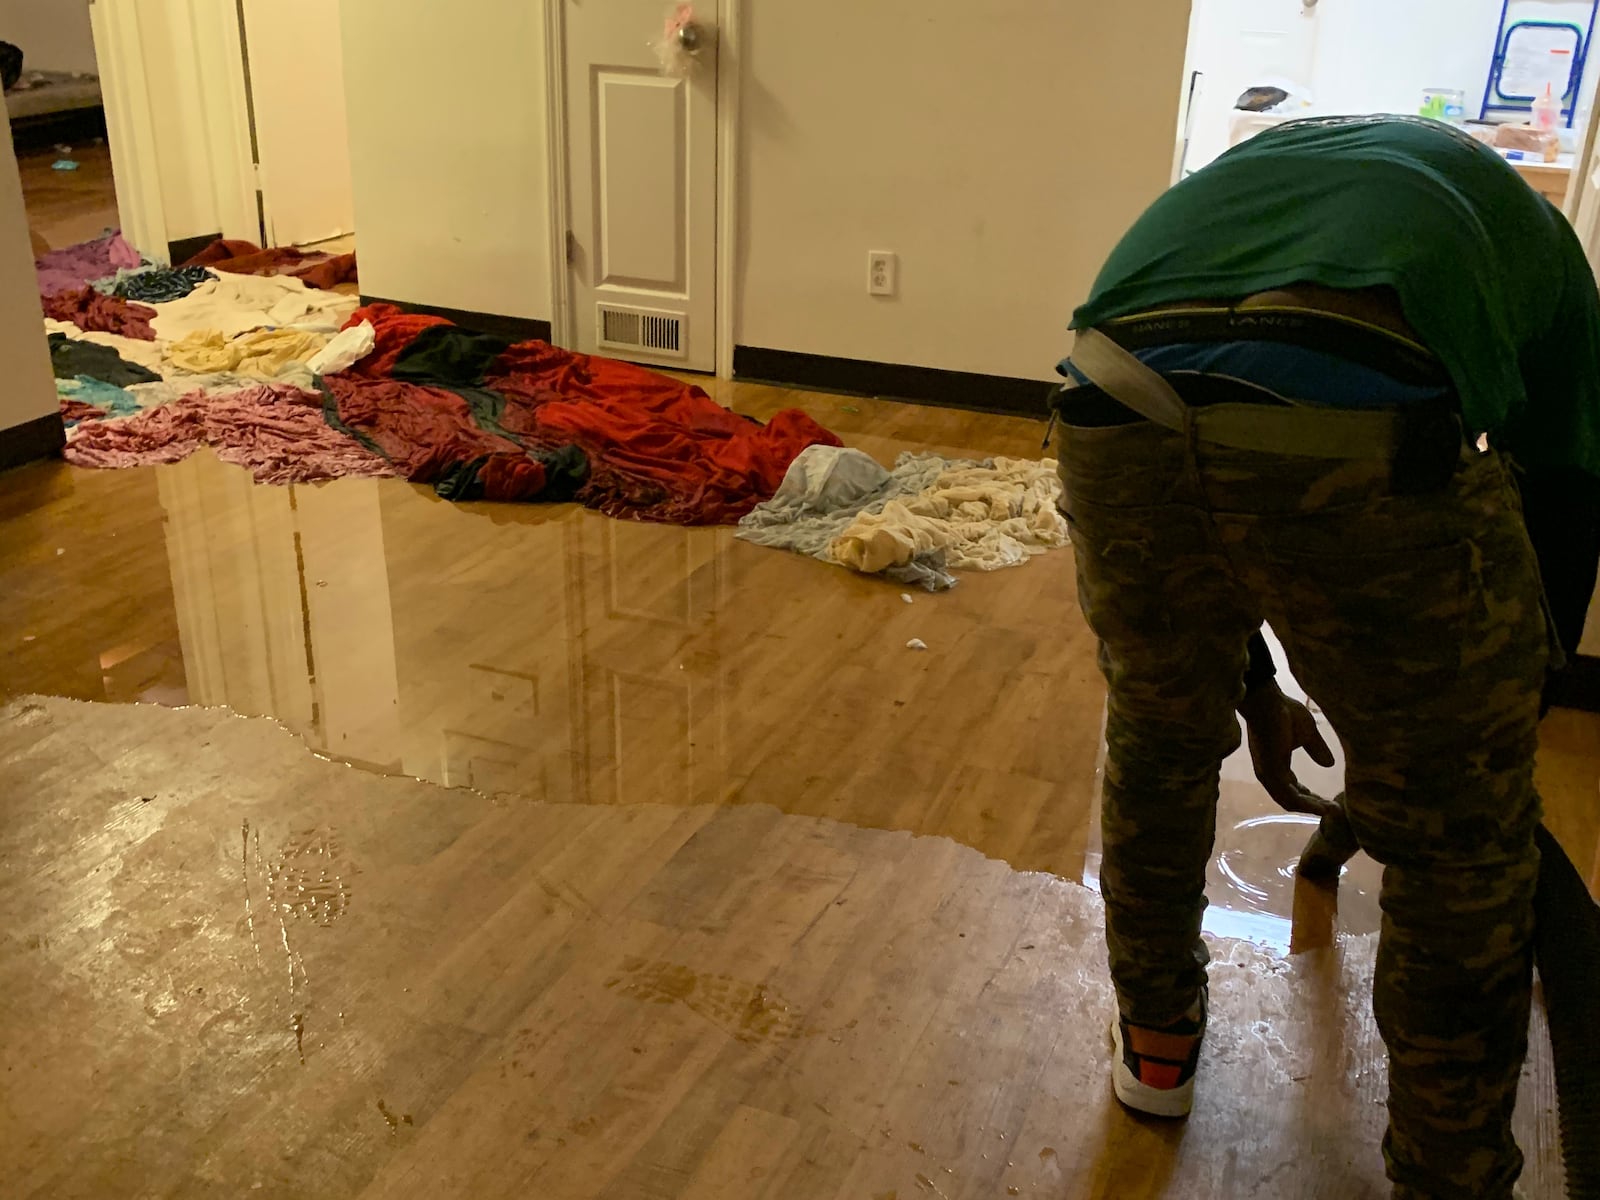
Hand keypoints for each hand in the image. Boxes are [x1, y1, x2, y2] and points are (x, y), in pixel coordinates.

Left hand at [1237, 682, 1337, 817]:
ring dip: (1312, 808)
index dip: (1312, 798)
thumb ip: (1316, 749)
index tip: (1332, 804)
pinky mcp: (1270, 772)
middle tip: (1336, 811)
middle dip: (1314, 806)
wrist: (1268, 701)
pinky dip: (1305, 804)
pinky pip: (1288, 795)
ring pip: (1290, 801)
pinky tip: (1322, 806)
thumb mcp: (1307, 733)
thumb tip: (1329, 764)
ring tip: (1332, 811)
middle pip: (1293, 799)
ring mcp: (1268, 774)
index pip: (1295, 789)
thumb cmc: (1284, 712)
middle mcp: (1270, 774)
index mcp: (1277, 765)